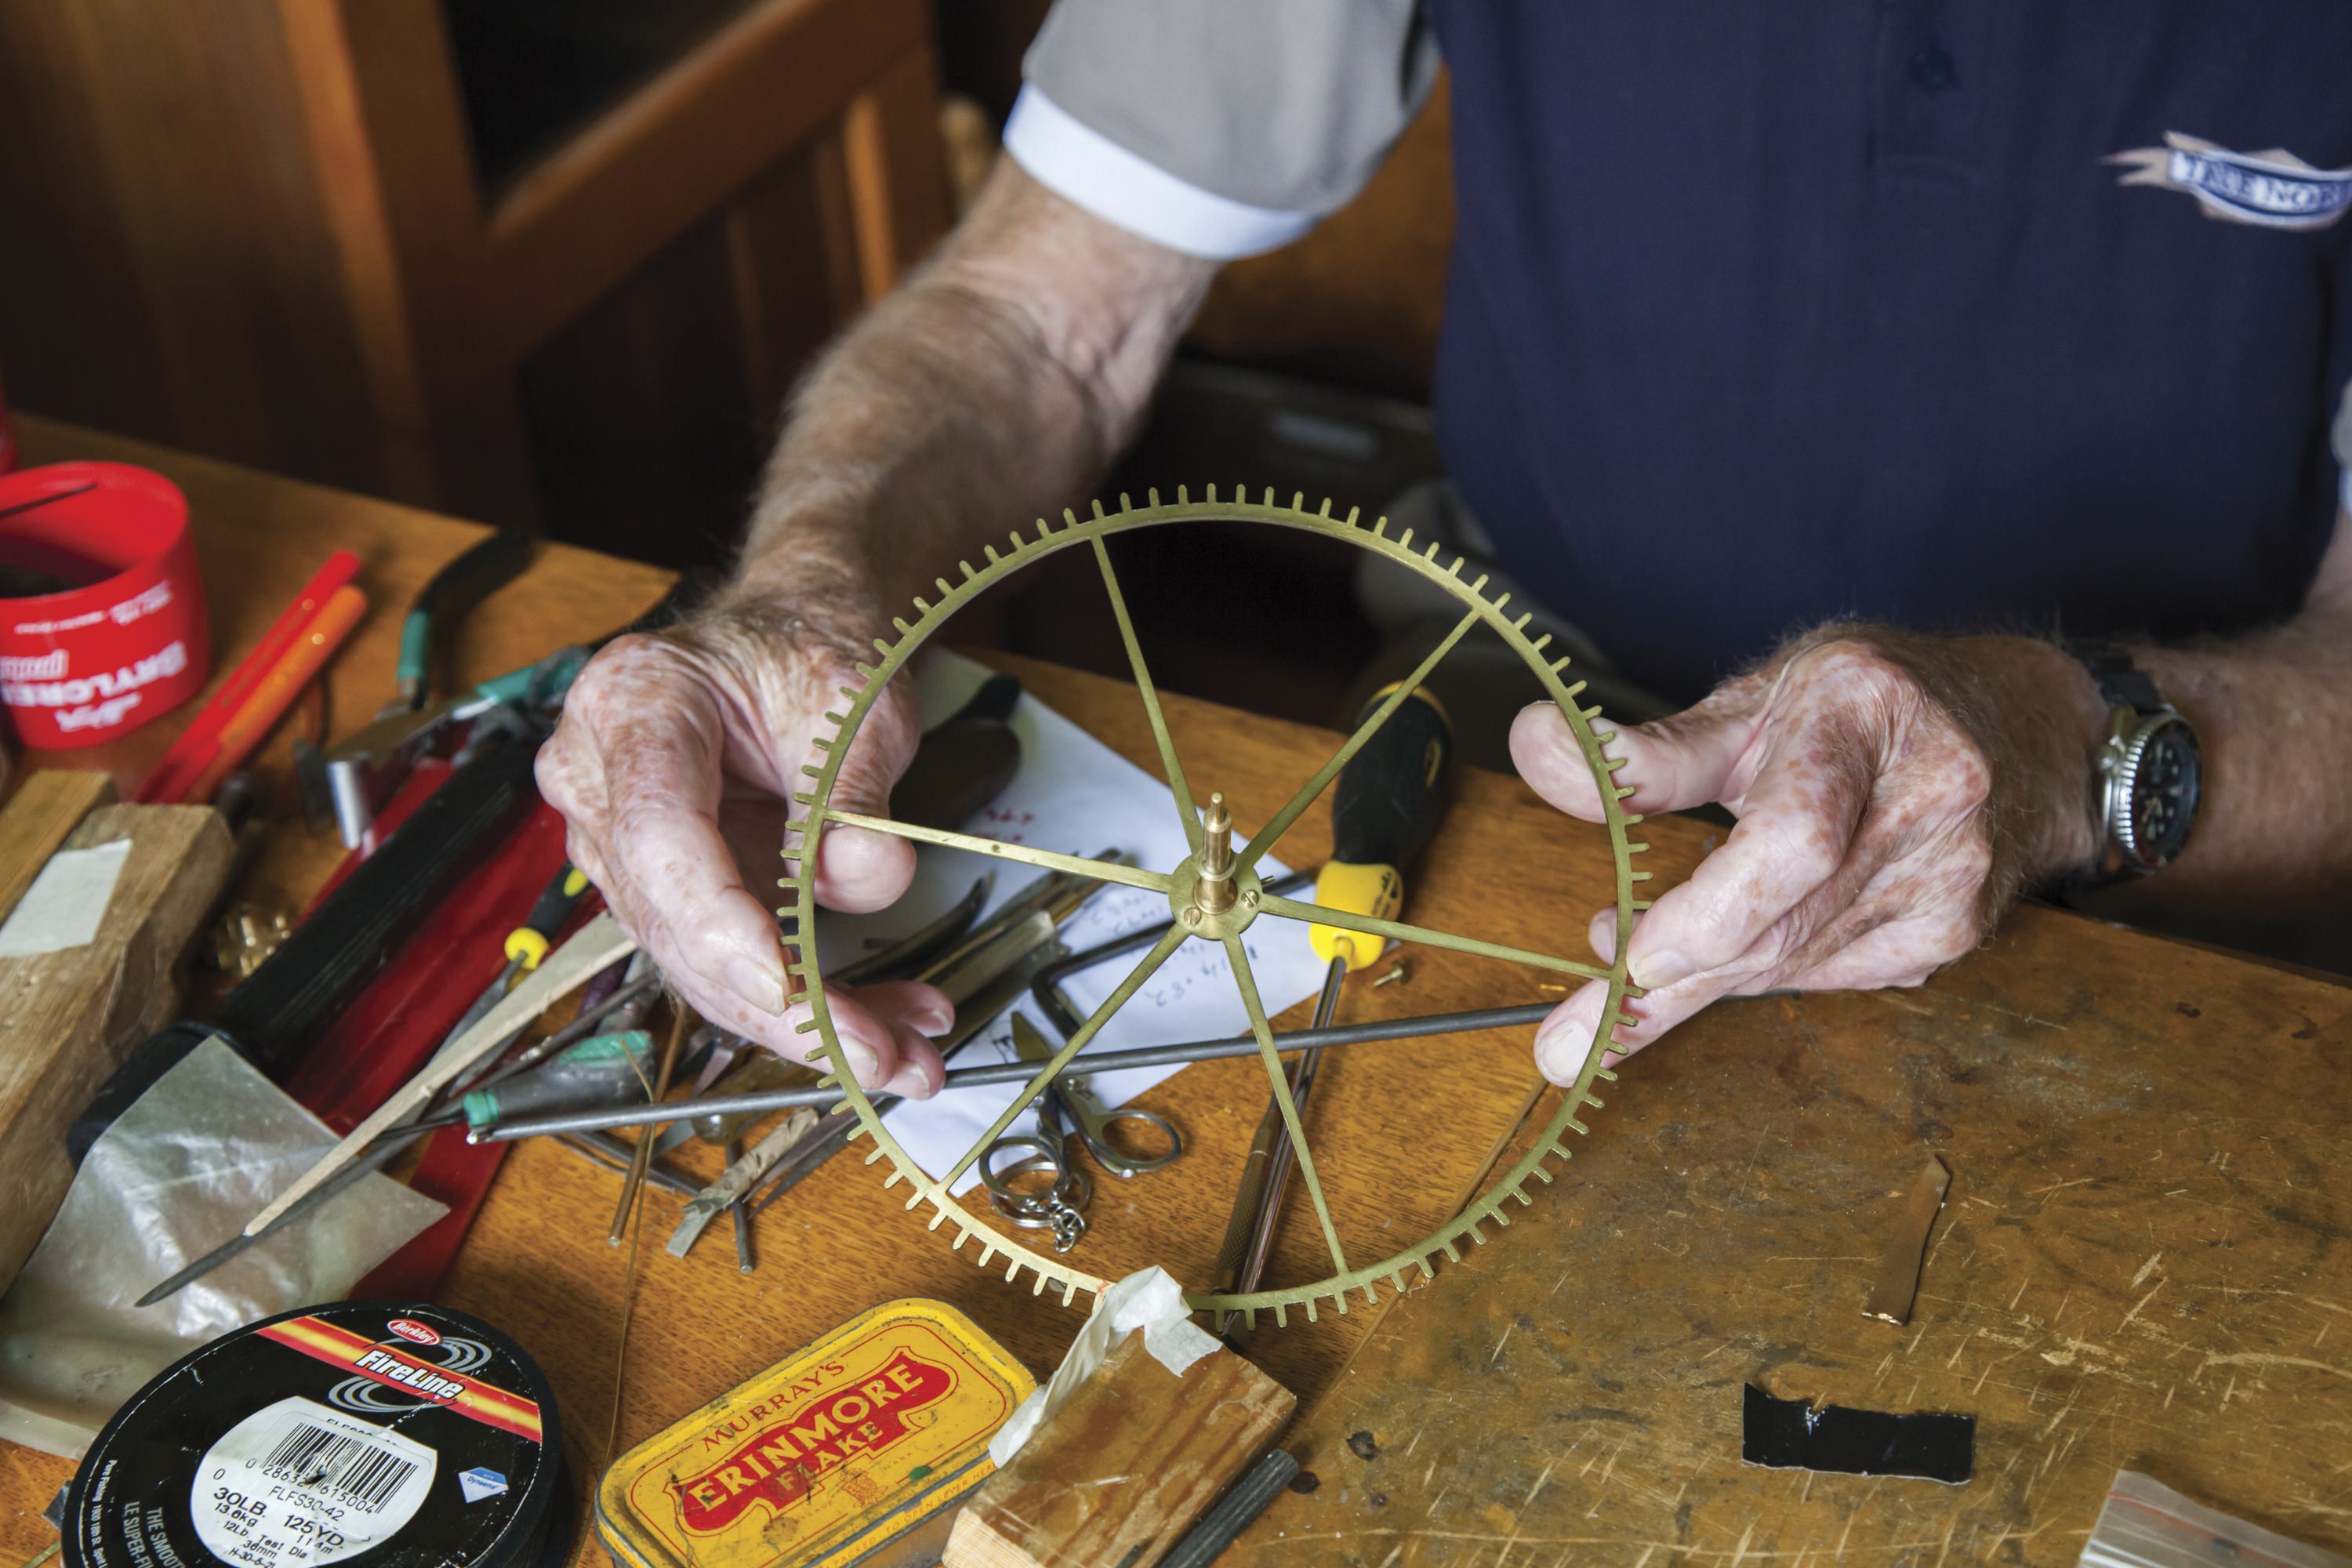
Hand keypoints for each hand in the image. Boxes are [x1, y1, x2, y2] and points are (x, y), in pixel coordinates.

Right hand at [537, 595, 951, 1094]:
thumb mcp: (857, 699)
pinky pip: (727, 962)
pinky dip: (806, 1000)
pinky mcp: (664, 891)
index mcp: (634, 704)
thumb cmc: (809, 650)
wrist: (791, 639)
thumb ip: (856, 790)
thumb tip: (865, 877)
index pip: (662, 838)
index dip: (724, 928)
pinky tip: (881, 1023)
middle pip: (679, 924)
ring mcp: (621, 843)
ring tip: (907, 1050)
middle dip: (787, 1008)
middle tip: (884, 1055)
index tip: (795, 992)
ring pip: (703, 965)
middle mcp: (601, 779)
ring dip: (808, 1021)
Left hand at [1510, 629, 2097, 1079]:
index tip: (1628, 957)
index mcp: (1864, 717)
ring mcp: (1952, 877)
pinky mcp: (1952, 936)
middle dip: (1667, 991)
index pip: (1793, 840)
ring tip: (1642, 951)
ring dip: (1703, 974)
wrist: (2024, 733)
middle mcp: (1928, 798)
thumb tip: (1536, 746)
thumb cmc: (1868, 707)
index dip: (1709, 912)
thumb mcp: (1758, 700)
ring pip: (1791, 964)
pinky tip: (1747, 932)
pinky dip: (1766, 965)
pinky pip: (1827, 975)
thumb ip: (1648, 750)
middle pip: (1782, 928)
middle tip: (1570, 1041)